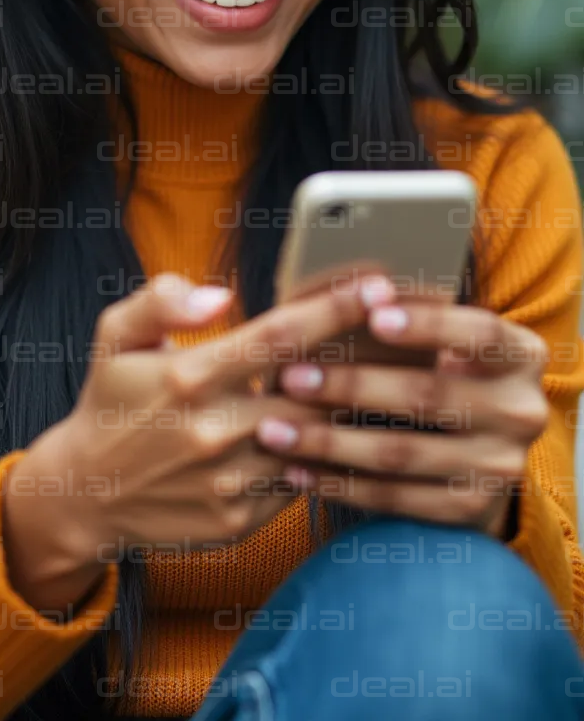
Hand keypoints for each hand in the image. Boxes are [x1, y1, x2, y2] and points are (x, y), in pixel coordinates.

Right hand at [2, 268, 396, 614]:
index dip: (335, 310)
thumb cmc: (110, 400)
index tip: (379, 287)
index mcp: (188, 376)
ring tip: (382, 380)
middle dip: (363, 360)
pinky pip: (300, 483)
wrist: (85, 494)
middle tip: (402, 333)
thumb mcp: (115, 336)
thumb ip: (161, 301)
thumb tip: (220, 294)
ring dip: (347, 411)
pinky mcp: (239, 522)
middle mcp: (214, 431)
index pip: (279, 336)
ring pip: (315, 441)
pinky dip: (319, 456)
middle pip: (315, 390)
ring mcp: (229, 483)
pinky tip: (333, 433)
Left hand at [257, 295, 549, 537]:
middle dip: (351, 385)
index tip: (374, 314)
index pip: (480, 333)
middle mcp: (522, 412)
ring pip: (402, 452)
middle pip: (429, 395)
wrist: (478, 450)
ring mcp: (500, 467)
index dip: (428, 324)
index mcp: (521, 356)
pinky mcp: (471, 510)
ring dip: (329, 441)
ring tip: (274, 430)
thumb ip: (409, 316)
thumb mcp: (445, 340)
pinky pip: (396, 498)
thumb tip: (354, 286)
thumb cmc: (440, 369)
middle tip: (290, 376)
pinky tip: (297, 470)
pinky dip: (341, 483)